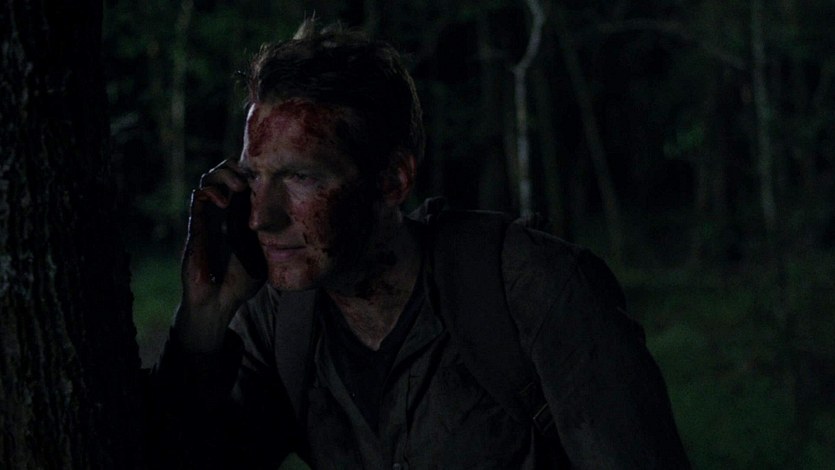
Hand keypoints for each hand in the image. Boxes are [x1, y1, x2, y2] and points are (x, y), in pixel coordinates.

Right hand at [173, 159, 263, 352]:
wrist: (220, 300)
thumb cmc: (244, 279)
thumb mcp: (268, 251)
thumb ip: (276, 234)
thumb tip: (299, 217)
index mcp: (242, 213)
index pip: (246, 179)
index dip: (256, 171)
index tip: (272, 174)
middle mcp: (225, 210)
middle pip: (227, 171)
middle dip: (239, 166)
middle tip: (254, 176)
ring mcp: (209, 215)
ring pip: (210, 178)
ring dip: (224, 174)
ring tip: (240, 186)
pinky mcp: (197, 224)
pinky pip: (198, 197)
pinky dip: (211, 192)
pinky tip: (225, 202)